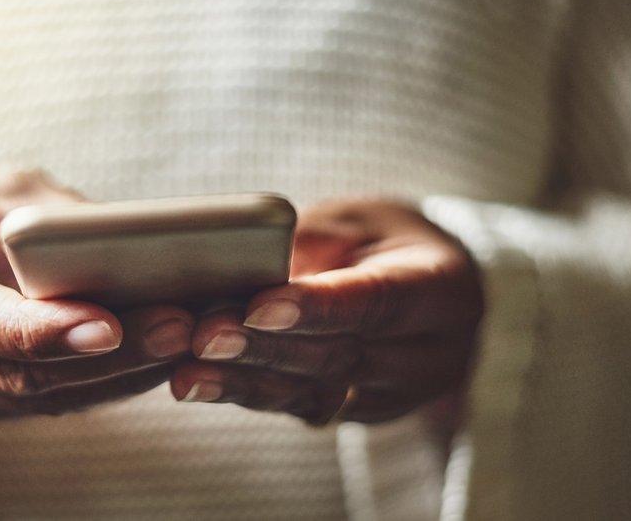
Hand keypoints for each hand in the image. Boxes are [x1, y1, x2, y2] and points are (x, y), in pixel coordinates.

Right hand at [0, 169, 193, 417]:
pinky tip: (168, 355)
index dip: (38, 329)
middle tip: (179, 327)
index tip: (106, 325)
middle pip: (19, 373)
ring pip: (46, 398)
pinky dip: (116, 381)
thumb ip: (50, 218)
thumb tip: (132, 245)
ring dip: (125, 374)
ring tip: (192, 339)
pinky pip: (58, 401)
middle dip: (107, 356)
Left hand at [170, 199, 482, 424]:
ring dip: (243, 384)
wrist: (423, 287)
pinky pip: (297, 406)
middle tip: (203, 336)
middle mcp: (429, 354)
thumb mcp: (361, 218)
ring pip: (313, 394)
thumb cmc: (382, 238)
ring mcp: (394, 394)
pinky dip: (243, 393)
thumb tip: (247, 267)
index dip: (317, 307)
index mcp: (444, 290)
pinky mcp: (355, 413)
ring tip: (186, 374)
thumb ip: (314, 241)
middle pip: (339, 355)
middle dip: (264, 348)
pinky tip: (194, 383)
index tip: (256, 306)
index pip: (378, 301)